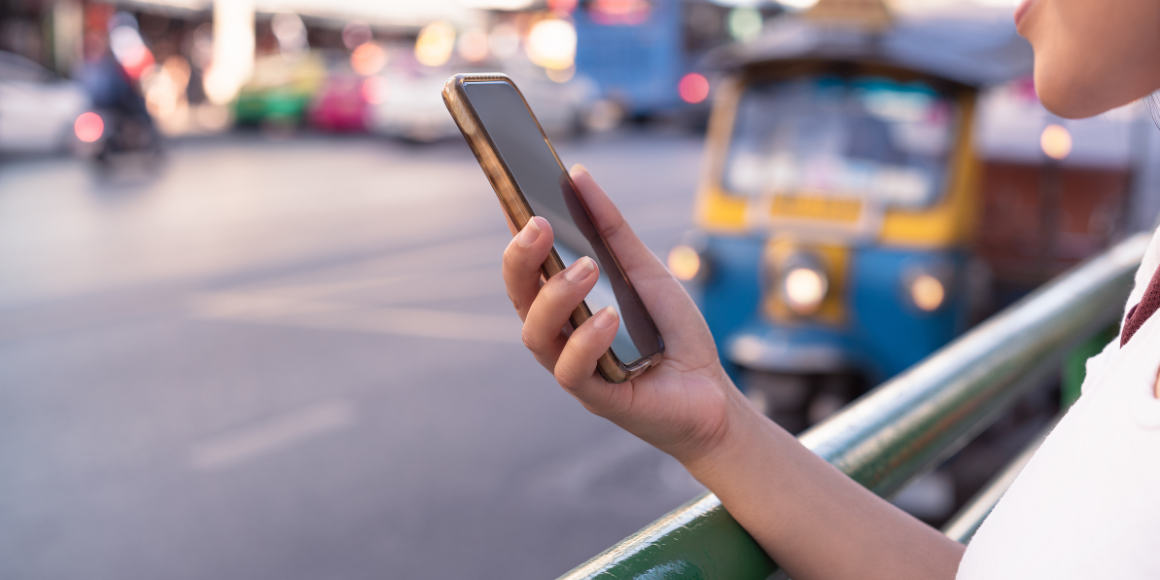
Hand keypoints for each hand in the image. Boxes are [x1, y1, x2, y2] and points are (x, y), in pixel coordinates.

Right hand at [502, 164, 747, 464]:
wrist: (712, 393)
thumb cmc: (672, 334)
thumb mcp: (646, 271)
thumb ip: (613, 230)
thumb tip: (578, 177)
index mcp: (566, 305)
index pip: (528, 269)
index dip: (515, 236)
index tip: (514, 199)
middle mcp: (561, 335)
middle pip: (520, 298)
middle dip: (522, 260)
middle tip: (539, 226)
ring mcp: (574, 367)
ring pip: (537, 334)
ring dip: (556, 297)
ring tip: (587, 269)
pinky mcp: (596, 397)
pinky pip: (571, 371)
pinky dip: (586, 340)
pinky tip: (609, 318)